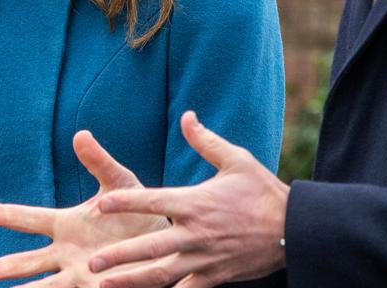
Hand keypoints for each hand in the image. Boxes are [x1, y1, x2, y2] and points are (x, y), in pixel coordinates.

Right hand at [0, 130, 169, 285]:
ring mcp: (80, 275)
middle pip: (29, 262)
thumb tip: (80, 134)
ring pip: (45, 287)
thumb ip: (99, 163)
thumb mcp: (120, 183)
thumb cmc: (138, 211)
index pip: (29, 219)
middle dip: (5, 267)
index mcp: (67, 224)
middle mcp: (66, 253)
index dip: (5, 215)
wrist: (166, 241)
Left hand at [88, 111, 289, 287]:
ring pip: (162, 274)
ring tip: (104, 285)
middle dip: (119, 256)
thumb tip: (186, 116)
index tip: (101, 205)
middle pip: (149, 246)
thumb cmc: (262, 191)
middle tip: (92, 263)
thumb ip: (205, 141)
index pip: (152, 201)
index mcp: (196, 202)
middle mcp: (196, 232)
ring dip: (132, 281)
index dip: (125, 203)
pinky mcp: (216, 276)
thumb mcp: (236, 160)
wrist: (294, 229)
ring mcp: (205, 258)